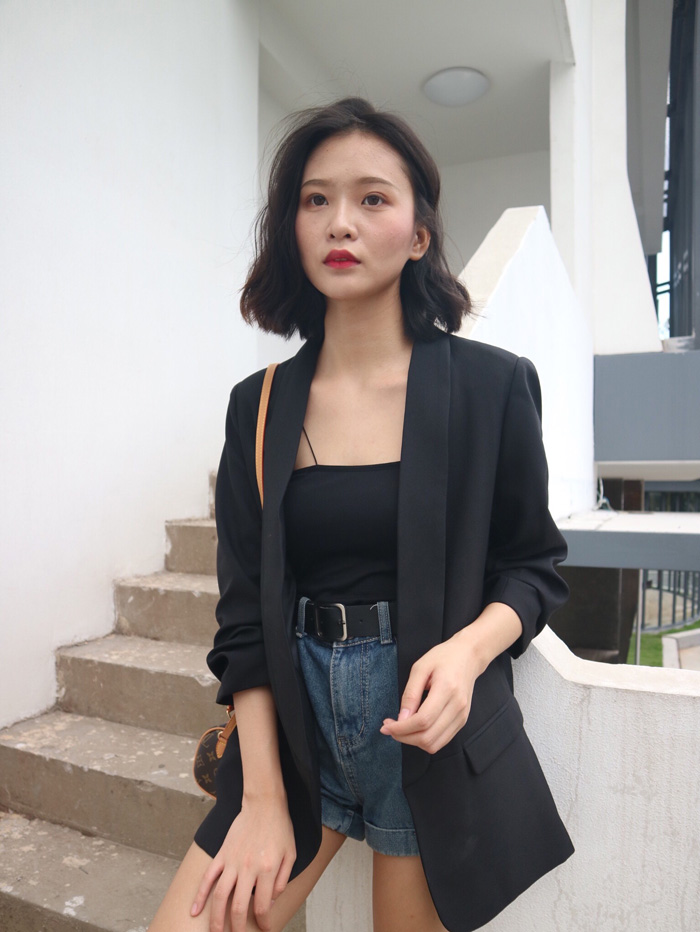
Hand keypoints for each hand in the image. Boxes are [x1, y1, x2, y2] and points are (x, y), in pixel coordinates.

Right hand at [190, 793, 295, 931]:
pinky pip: (208, 877)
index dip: (264, 922)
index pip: (262, 906)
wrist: (264, 803)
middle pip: (238, 907)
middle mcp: (248, 868)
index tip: (264, 928)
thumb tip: (270, 902)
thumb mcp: (291, 854)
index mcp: (267, 869)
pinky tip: (195, 911)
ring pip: (220, 896)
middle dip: (237, 928)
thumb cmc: (280, 828)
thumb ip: (282, 880)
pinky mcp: (222, 854)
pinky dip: (200, 895)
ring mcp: (232, 861)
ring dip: (216, 919)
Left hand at [379, 631, 482, 754]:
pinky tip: (415, 728)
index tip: (386, 726)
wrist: (468, 657)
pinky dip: (425, 739)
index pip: (422, 721)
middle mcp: (457, 707)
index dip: (401, 728)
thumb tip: (401, 719)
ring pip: (434, 744)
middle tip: (389, 728)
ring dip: (413, 741)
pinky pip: (442, 740)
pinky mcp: (462, 721)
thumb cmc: (444, 658)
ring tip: (401, 729)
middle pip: (428, 737)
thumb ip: (410, 694)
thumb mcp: (420, 668)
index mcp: (447, 689)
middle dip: (404, 737)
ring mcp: (462, 716)